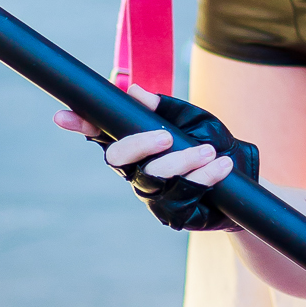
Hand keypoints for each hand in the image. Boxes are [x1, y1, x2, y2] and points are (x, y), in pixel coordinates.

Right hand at [53, 87, 258, 231]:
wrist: (242, 178)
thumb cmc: (209, 141)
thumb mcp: (189, 118)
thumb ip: (162, 107)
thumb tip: (134, 92)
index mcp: (134, 144)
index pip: (101, 133)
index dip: (81, 124)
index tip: (62, 115)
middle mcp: (135, 171)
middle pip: (117, 159)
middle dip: (139, 145)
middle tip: (167, 136)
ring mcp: (152, 195)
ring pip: (153, 177)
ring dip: (182, 161)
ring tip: (208, 150)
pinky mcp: (172, 215)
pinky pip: (181, 195)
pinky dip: (203, 178)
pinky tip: (220, 166)